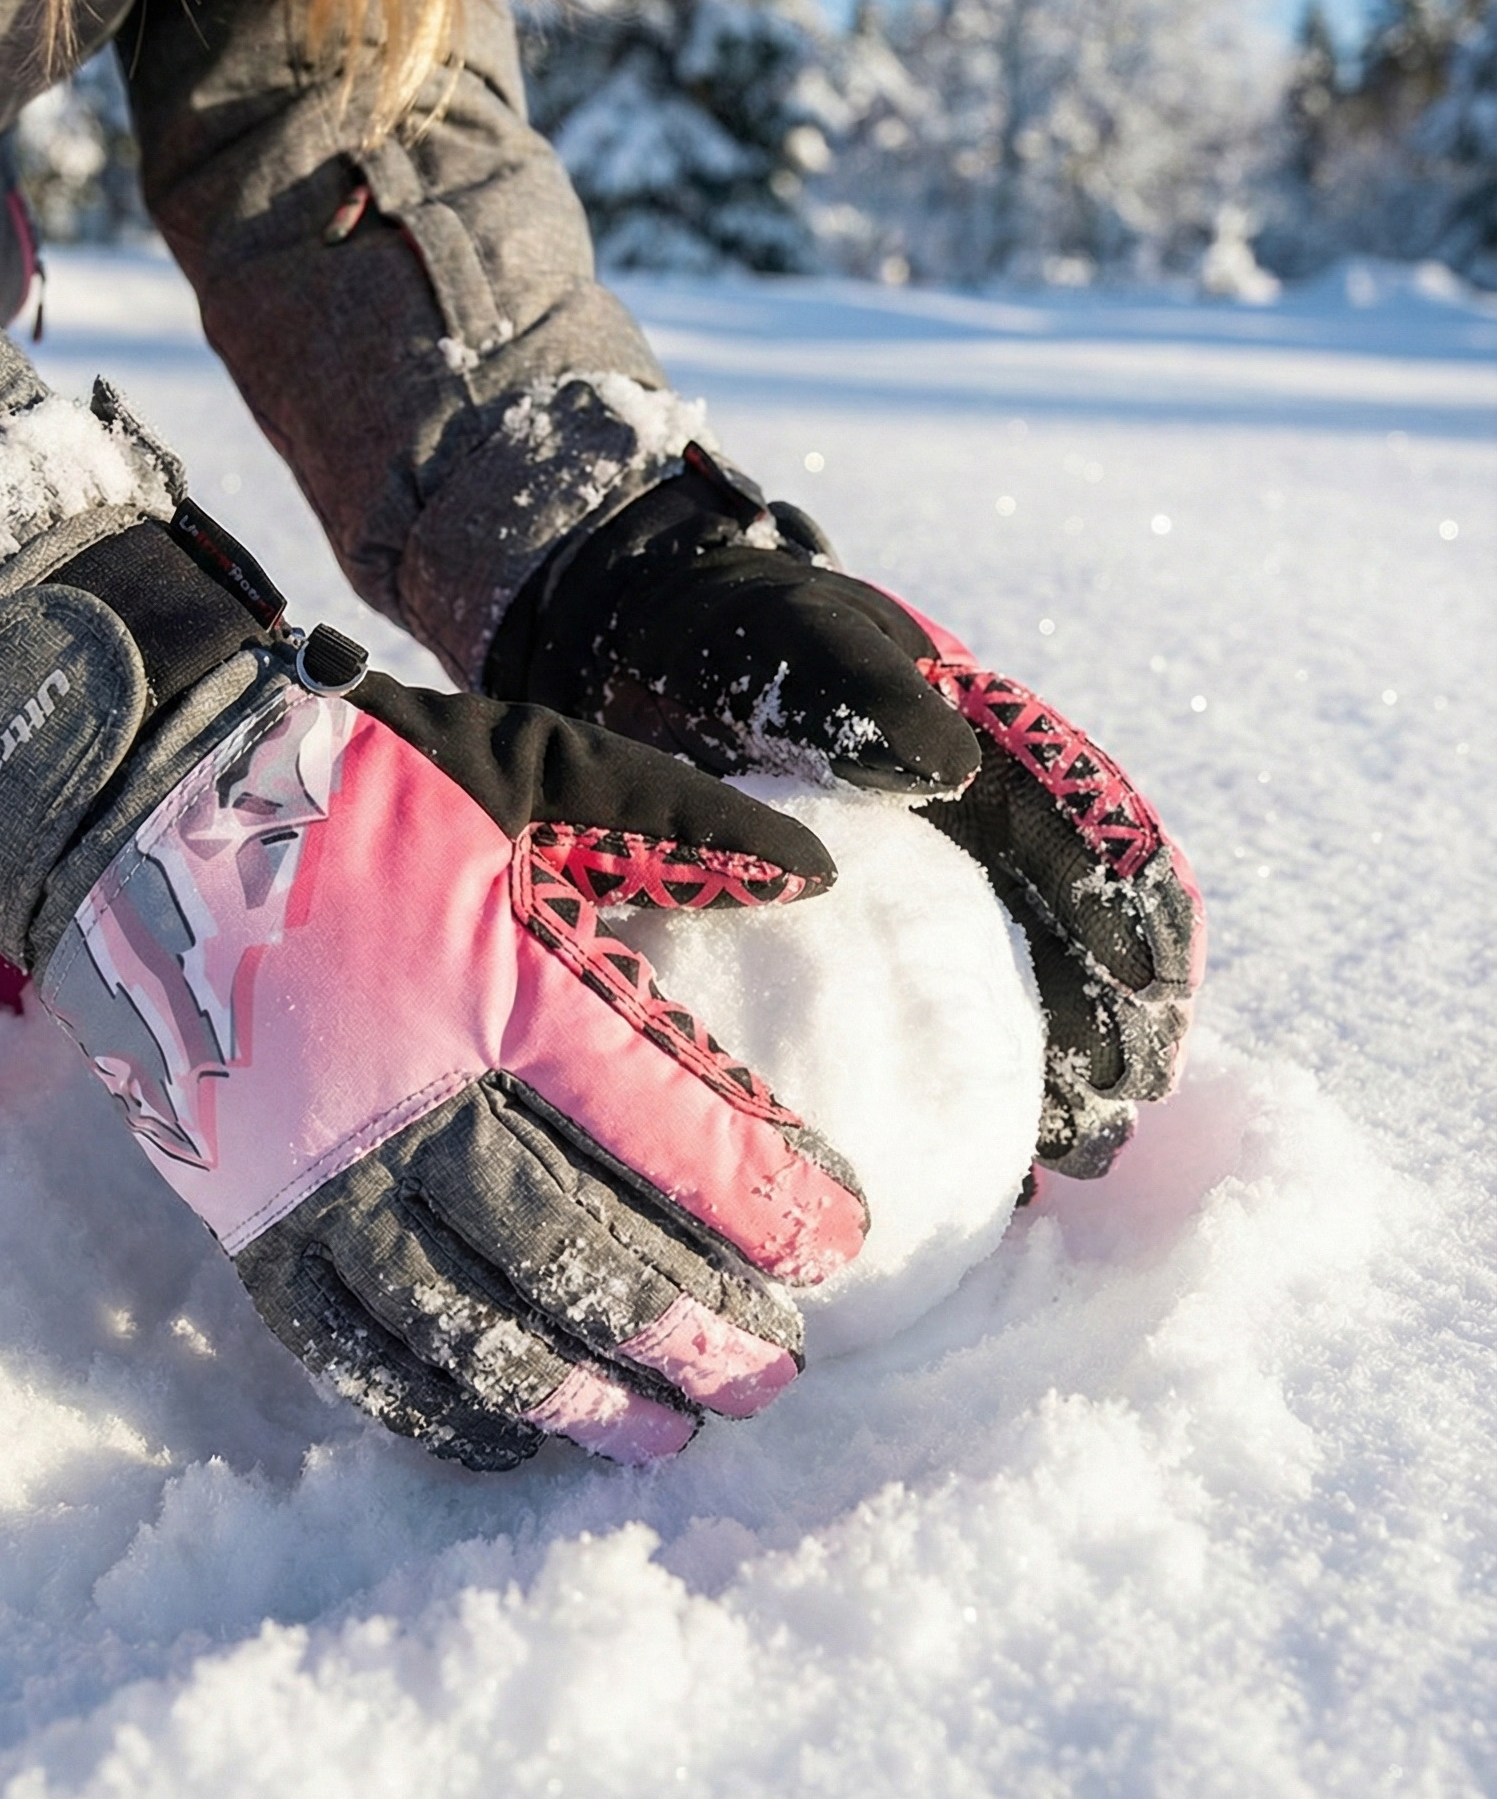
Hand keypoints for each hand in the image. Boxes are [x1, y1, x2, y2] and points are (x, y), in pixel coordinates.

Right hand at [38, 669, 865, 1468]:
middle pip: (571, 1246)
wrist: (132, 802)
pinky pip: (344, 1347)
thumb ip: (676, 823)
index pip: (660, 1119)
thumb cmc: (352, 781)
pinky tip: (509, 1441)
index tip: (839, 1247)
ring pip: (461, 1320)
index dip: (762, 1194)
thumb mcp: (528, 760)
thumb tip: (822, 874)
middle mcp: (405, 1094)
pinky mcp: (243, 1212)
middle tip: (771, 1381)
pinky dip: (430, 1407)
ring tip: (663, 1438)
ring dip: (575, 1393)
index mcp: (493, 981)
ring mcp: (313, 1169)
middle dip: (686, 1326)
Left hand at [501, 447, 1203, 1178]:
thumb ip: (862, 687)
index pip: (1096, 834)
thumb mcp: (795, 643)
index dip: (1135, 912)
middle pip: (1077, 931)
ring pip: (1021, 986)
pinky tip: (980, 1159)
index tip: (1150, 994)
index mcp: (997, 749)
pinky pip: (933, 1014)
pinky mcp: (870, 938)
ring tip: (1075, 1155)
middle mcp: (982, 827)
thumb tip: (946, 766)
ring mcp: (931, 887)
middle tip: (1121, 1111)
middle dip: (1117, 1019)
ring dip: (1062, 1068)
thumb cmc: (733, 639)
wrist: (648, 652)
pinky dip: (966, 1082)